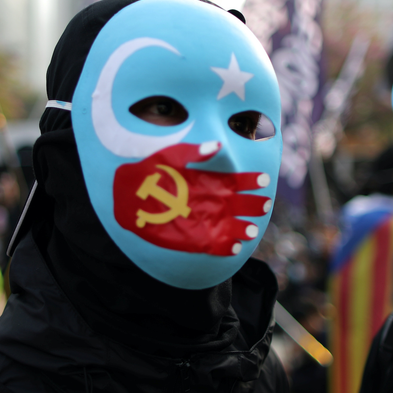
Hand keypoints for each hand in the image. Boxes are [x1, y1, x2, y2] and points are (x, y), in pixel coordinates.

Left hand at [113, 142, 271, 255]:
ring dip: (247, 228)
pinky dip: (229, 247)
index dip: (254, 181)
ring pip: (238, 227)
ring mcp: (209, 221)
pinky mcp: (199, 239)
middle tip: (262, 204)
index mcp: (214, 182)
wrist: (130, 195)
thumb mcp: (171, 156)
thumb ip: (194, 152)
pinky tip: (234, 246)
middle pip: (245, 205)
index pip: (241, 181)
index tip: (262, 180)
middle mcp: (216, 202)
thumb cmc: (152, 171)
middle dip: (257, 205)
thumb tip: (217, 145)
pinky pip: (220, 246)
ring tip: (250, 229)